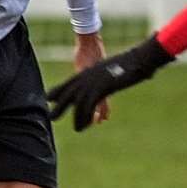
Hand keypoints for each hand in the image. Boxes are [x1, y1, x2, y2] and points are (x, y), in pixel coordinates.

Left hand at [47, 35, 174, 131]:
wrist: (137, 58)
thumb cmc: (127, 61)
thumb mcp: (109, 68)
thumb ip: (101, 74)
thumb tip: (102, 80)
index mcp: (88, 71)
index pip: (68, 83)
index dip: (58, 91)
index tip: (49, 99)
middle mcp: (88, 76)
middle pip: (68, 93)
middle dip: (60, 106)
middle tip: (51, 117)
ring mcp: (94, 82)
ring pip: (78, 102)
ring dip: (77, 117)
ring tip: (77, 129)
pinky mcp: (102, 87)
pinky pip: (91, 105)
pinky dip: (89, 116)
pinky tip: (90, 124)